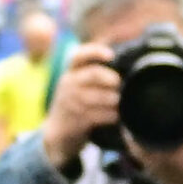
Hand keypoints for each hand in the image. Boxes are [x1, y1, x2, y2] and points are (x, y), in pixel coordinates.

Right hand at [38, 42, 119, 170]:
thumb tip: (124, 62)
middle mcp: (68, 83)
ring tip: (121, 102)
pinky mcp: (75, 119)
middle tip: (120, 84)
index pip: (80, 55)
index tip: (111, 55)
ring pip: (96, 96)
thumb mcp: (81, 83)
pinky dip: (109, 115)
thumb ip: (96, 73)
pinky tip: (117, 116)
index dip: (96, 52)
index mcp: (71, 71)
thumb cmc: (77, 103)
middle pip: (93, 74)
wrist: (58, 131)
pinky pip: (96, 115)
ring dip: (113, 99)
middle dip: (110, 78)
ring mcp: (70, 102)